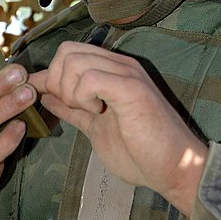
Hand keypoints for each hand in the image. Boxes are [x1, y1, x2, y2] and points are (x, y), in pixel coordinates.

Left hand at [30, 41, 207, 215]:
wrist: (175, 168)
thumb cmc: (139, 151)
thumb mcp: (95, 126)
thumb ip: (72, 108)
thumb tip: (45, 94)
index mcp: (112, 70)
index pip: (69, 52)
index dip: (50, 75)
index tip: (45, 98)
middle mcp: (119, 64)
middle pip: (67, 51)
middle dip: (56, 81)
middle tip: (71, 106)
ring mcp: (126, 73)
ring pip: (75, 62)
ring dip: (70, 91)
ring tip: (89, 111)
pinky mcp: (130, 87)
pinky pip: (90, 78)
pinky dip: (83, 97)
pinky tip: (97, 113)